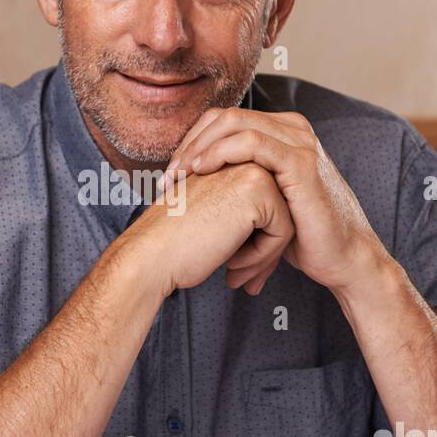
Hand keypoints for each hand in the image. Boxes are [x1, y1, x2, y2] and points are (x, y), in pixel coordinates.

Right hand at [121, 162, 294, 297]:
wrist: (150, 254)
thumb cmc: (173, 244)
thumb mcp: (213, 219)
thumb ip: (242, 215)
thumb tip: (280, 233)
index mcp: (228, 162)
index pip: (265, 205)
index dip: (256, 242)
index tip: (237, 267)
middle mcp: (242, 158)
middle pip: (280, 211)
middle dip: (265, 251)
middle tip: (242, 278)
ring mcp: (252, 168)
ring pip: (286, 221)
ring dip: (265, 256)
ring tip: (237, 274)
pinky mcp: (258, 189)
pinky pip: (283, 231)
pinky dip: (263, 256)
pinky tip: (232, 264)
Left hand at [166, 108, 385, 293]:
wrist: (341, 259)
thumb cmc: (302, 236)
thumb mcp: (262, 202)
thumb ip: (237, 182)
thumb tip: (192, 186)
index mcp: (281, 133)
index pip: (223, 120)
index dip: (191, 142)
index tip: (170, 175)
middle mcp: (292, 129)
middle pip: (224, 117)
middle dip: (189, 144)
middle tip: (167, 177)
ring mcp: (299, 142)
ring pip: (234, 124)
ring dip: (198, 148)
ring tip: (178, 177)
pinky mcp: (302, 162)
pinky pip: (252, 143)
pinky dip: (220, 153)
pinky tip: (201, 171)